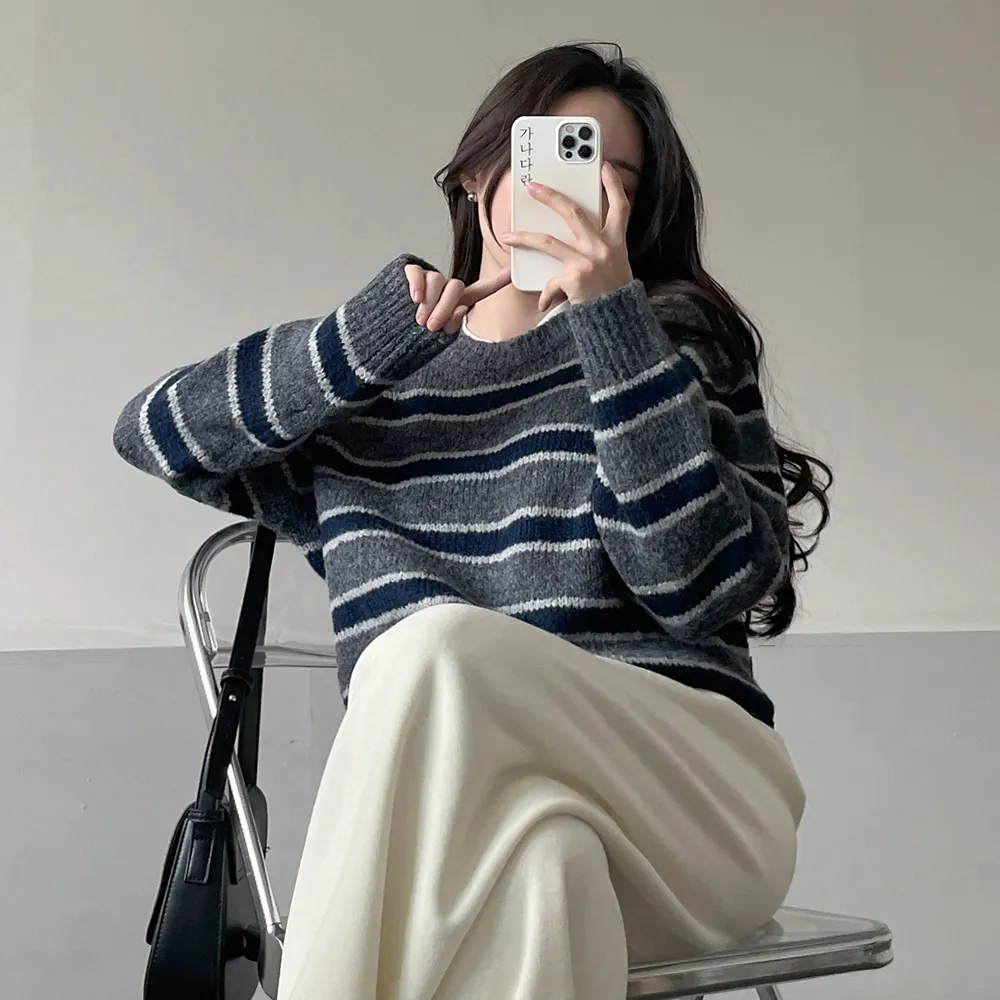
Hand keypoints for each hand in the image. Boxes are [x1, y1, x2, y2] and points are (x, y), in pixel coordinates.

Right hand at [404, 265, 511, 333]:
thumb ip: (452, 324)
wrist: (388, 336)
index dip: (497, 280)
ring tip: (419, 320)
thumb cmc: (414, 337)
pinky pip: (418, 272)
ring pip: (438, 280)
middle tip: (431, 326)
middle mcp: (445, 287)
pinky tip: (414, 299)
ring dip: (429, 303)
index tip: (512, 271)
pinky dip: (417, 286)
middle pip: (456, 286)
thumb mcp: (437, 336)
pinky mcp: (410, 273)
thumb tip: (461, 308)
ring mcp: (429, 279)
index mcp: (457, 301)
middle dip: (445, 307)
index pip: (481, 289)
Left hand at [499, 162, 632, 311]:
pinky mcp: (574, 278)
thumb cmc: (613, 297)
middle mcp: (603, 248)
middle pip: (573, 212)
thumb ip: (599, 250)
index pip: (620, 207)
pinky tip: (543, 303)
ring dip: (525, 237)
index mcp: (617, 243)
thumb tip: (568, 241)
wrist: (617, 324)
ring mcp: (588, 262)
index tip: (604, 167)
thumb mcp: (616, 268)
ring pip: (548, 241)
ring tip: (508, 236)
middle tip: (533, 187)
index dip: (613, 185)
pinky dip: (545, 295)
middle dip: (551, 196)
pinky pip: (550, 283)